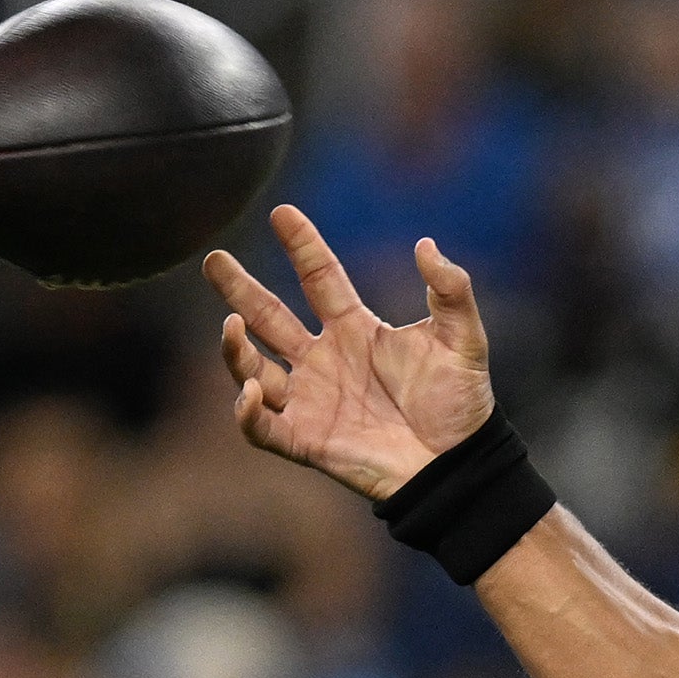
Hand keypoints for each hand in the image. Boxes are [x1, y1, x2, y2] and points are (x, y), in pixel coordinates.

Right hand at [205, 207, 493, 502]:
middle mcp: (324, 359)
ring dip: (236, 348)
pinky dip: (247, 410)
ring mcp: (311, 399)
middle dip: (239, 289)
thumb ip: (451, 290)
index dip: (301, 246)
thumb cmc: (462, 402)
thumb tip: (426, 243)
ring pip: (253, 367)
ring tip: (231, 324)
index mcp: (356, 329)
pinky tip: (251, 388)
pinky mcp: (306, 440)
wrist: (460, 464)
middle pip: (269, 316)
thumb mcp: (464, 340)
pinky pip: (261, 426)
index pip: (318, 278)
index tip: (282, 213)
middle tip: (214, 260)